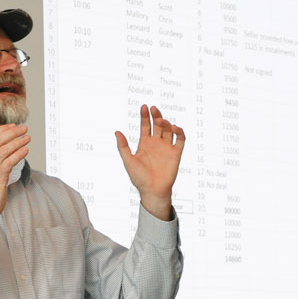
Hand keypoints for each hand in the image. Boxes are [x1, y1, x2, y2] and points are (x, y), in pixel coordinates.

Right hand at [0, 125, 30, 235]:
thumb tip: (6, 152)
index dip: (2, 129)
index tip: (12, 126)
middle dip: (12, 132)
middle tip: (24, 128)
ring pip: (4, 149)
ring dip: (18, 141)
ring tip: (27, 138)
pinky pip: (9, 162)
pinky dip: (18, 154)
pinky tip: (25, 150)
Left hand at [114, 104, 184, 218]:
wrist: (152, 191)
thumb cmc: (139, 178)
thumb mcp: (128, 161)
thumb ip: (123, 147)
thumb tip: (117, 132)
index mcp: (145, 143)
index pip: (145, 125)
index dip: (145, 116)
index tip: (144, 107)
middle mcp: (156, 143)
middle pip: (158, 125)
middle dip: (156, 116)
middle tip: (154, 109)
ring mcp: (166, 147)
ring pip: (168, 130)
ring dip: (166, 123)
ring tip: (162, 121)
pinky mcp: (176, 153)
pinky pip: (180, 139)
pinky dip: (179, 132)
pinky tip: (175, 128)